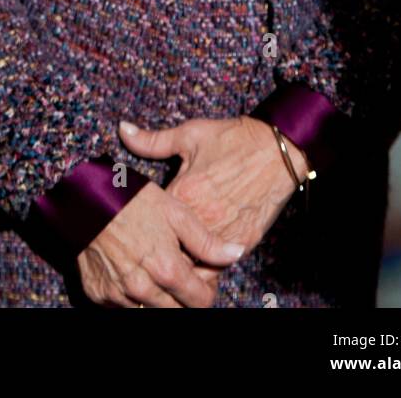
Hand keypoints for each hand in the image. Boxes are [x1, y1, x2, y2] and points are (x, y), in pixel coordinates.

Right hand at [75, 180, 246, 307]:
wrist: (84, 199)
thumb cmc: (133, 200)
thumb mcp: (175, 212)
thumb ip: (206, 241)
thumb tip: (236, 254)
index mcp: (166, 269)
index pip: (200, 302)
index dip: (206, 290)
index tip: (203, 277)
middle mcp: (142, 289)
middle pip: (177, 313)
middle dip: (184, 298)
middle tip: (181, 274)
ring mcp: (118, 295)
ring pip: (150, 311)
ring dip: (159, 298)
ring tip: (156, 269)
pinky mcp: (99, 295)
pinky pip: (124, 306)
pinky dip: (133, 295)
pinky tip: (133, 270)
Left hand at [118, 115, 308, 286]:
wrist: (277, 147)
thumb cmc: (233, 138)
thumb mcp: (190, 135)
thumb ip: (152, 141)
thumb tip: (123, 130)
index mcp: (182, 193)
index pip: (152, 226)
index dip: (145, 230)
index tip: (140, 231)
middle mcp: (201, 219)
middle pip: (171, 253)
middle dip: (162, 257)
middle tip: (155, 256)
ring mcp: (224, 234)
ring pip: (196, 268)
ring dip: (187, 267)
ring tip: (178, 265)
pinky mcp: (244, 242)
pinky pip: (220, 266)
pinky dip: (210, 267)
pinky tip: (203, 261)